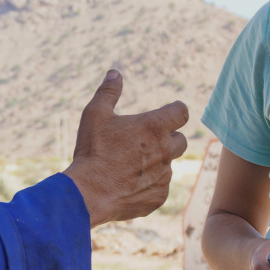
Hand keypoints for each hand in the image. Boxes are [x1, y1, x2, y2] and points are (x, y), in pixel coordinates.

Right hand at [64, 70, 188, 226]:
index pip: (181, 112)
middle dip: (168, 138)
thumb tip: (115, 73)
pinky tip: (128, 184)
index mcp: (153, 126)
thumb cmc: (92, 151)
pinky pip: (160, 186)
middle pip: (181, 140)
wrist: (89, 193)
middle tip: (146, 142)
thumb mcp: (95, 115)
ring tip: (130, 166)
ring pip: (169, 165)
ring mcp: (164, 175)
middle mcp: (165, 150)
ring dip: (156, 163)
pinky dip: (149, 184)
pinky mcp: (159, 196)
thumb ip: (108, 92)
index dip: (176, 111)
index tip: (169, 113)